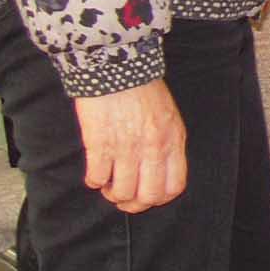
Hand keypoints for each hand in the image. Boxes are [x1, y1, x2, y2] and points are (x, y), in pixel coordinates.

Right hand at [74, 80, 187, 212]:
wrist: (117, 66)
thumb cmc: (143, 90)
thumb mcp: (169, 116)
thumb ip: (168, 143)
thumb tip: (160, 170)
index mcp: (173, 141)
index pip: (174, 186)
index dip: (160, 198)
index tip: (148, 196)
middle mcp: (152, 148)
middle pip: (148, 196)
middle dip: (135, 204)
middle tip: (124, 198)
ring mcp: (126, 148)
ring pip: (122, 192)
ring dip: (113, 194)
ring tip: (108, 186)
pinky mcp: (100, 144)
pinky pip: (97, 178)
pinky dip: (94, 181)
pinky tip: (95, 174)